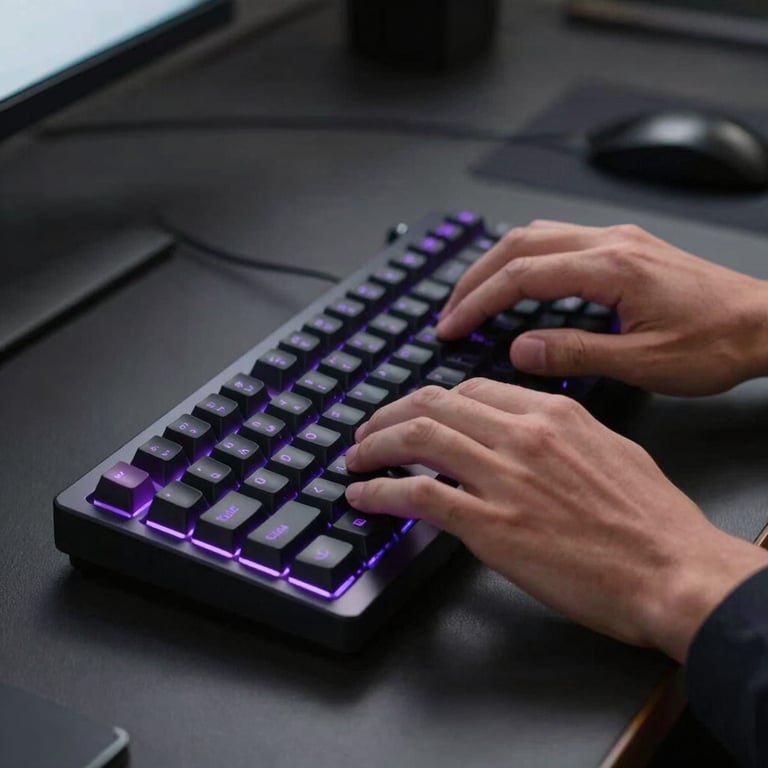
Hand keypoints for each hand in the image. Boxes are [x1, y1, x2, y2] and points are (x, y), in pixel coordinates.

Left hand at [344, 380, 767, 661]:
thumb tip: (522, 434)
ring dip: (374, 446)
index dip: (431, 401)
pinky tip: (362, 495)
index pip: (470, 391)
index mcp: (551, 412)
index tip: (414, 413)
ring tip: (354, 457)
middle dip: (390, 414)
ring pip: (418, 438)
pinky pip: (418, 494)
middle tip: (367, 430)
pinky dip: (380, 490)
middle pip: (434, 404)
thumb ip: (557, 434)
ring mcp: (502, 478)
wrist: (671, 570)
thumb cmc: (650, 519)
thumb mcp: (608, 449)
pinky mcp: (490, 526)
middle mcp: (521, 435)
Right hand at [437, 221, 767, 395]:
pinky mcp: (624, 247)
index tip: (451, 326)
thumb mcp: (642, 361)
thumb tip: (519, 349)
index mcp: (611, 267)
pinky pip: (558, 241)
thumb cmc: (716, 343)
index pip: (520, 276)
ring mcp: (617, 240)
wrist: (766, 324)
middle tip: (449, 313)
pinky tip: (518, 281)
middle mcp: (610, 243)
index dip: (477, 302)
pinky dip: (525, 260)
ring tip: (473, 297)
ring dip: (496, 265)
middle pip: (518, 245)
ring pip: (535, 236)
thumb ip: (574, 353)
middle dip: (474, 279)